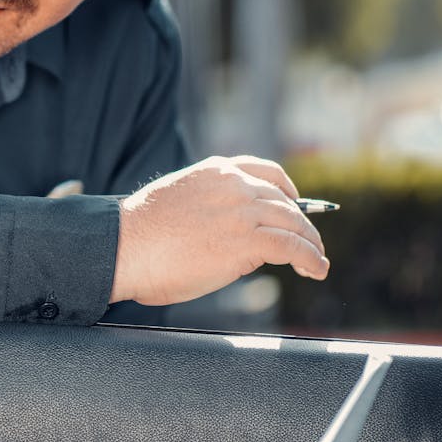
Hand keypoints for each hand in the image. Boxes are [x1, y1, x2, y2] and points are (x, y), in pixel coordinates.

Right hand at [110, 154, 328, 304]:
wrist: (124, 246)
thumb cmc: (139, 234)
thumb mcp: (180, 202)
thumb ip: (209, 207)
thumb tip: (230, 234)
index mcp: (215, 171)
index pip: (264, 171)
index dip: (287, 189)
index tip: (295, 202)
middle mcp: (234, 185)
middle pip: (284, 201)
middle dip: (302, 223)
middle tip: (310, 242)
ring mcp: (242, 212)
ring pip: (294, 224)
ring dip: (311, 243)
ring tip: (317, 260)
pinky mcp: (246, 241)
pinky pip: (292, 248)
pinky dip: (311, 259)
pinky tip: (316, 270)